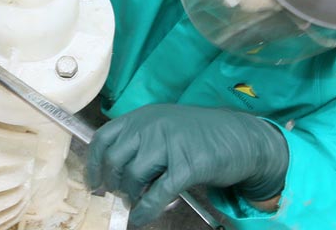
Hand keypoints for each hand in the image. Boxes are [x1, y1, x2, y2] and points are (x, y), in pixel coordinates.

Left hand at [86, 104, 288, 225]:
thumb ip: (141, 140)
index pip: (104, 138)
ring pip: (134, 178)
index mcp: (144, 116)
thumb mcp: (166, 127)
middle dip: (114, 184)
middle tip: (121, 195)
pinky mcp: (188, 166)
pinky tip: (140, 221)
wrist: (242, 138)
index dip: (93, 164)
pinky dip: (145, 211)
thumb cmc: (202, 136)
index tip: (93, 183)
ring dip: (132, 197)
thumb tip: (114, 173)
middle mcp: (153, 126)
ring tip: (138, 203)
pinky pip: (157, 194)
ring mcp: (170, 144)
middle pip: (115, 161)